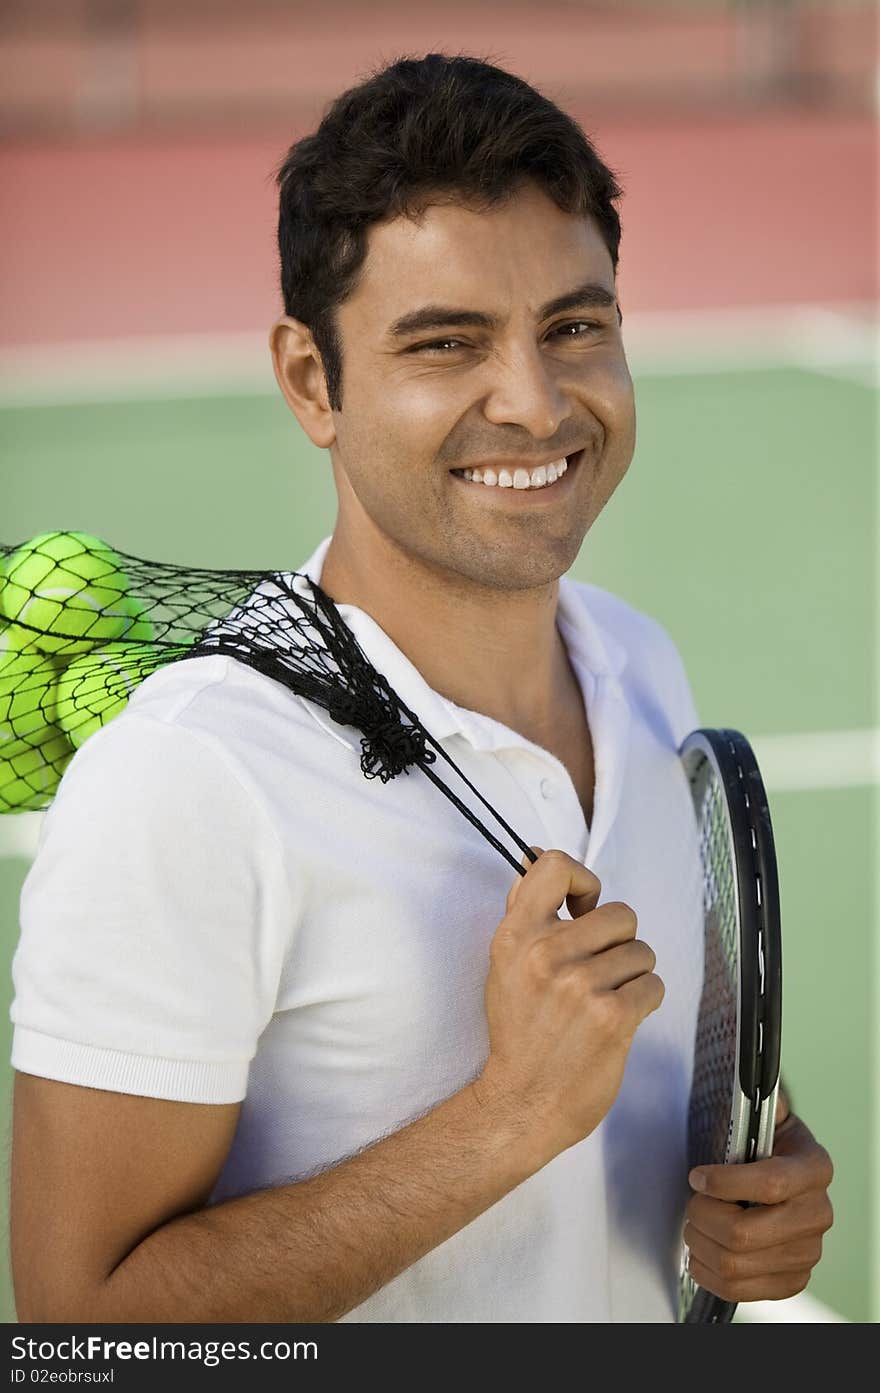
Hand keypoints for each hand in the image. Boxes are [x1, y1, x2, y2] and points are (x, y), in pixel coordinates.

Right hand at [474, 847, 664, 1167]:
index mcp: (516, 935)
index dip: (583, 881)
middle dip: (619, 941)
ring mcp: (580, 985)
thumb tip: (537, 857)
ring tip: (605, 999)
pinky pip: (654, 985)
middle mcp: (546, 954)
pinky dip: (644, 1001)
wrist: (522, 1102)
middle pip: (620, 913)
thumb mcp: (504, 964)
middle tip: (599, 969)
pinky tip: (619, 1018)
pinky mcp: (611, 1016)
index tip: (582, 908)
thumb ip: (526, 913)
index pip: (555, 866)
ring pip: (642, 951)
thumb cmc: (519, 1031)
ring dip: (633, 975)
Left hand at [683, 1112, 833, 1303]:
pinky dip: (708, 1272)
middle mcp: (818, 1213)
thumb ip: (756, 1098)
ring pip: (736, 1264)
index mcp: (814, 1167)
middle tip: (691, 1204)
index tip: (696, 1176)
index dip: (725, 1183)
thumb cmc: (761, 1143)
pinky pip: (740, 1291)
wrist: (781, 1178)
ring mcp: (808, 1251)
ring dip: (700, 1245)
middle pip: (745, 1233)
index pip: (771, 1183)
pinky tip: (702, 1251)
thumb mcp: (763, 1114)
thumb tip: (750, 1074)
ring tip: (694, 1225)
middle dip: (702, 1217)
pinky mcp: (792, 1279)